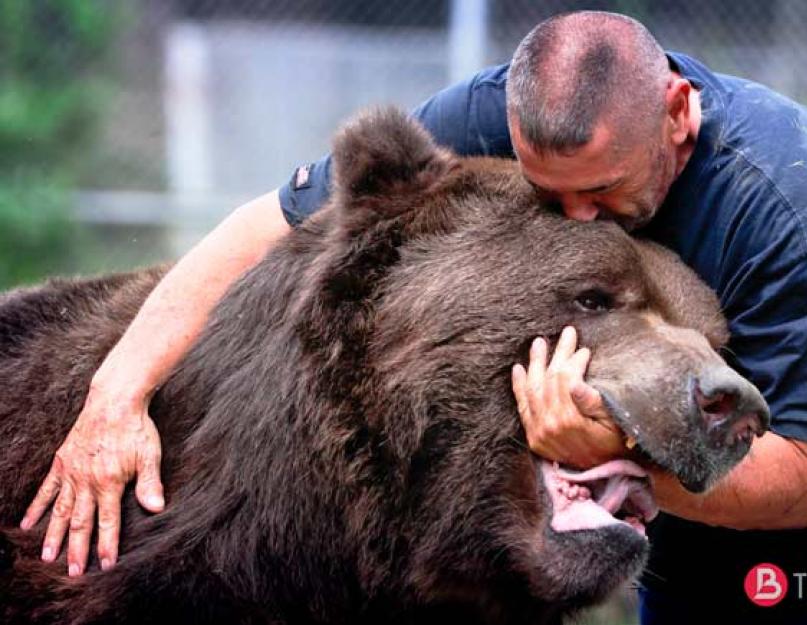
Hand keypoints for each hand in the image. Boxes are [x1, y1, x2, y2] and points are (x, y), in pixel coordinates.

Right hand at [20, 383, 163, 575]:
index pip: (108, 521)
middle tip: (72, 573)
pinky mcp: (62, 461)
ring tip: (48, 556)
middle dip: (77, 549)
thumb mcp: (150, 455)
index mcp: (110, 482)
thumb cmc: (136, 428)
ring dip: (54, 535)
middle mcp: (87, 481)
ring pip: (60, 510)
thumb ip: (151, 483)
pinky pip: (46, 489)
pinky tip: (27, 523)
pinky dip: (37, 507)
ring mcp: (72, 472)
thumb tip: (157, 508)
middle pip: (80, 522)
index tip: (104, 565)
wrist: (115, 401)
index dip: (106, 545)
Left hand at [512, 326, 624, 467]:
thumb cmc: (615, 443)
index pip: (565, 378)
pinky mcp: (533, 437)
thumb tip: (575, 383)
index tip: (584, 350)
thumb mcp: (613, 422)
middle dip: (559, 354)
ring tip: (539, 343)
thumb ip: (593, 402)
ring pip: (533, 389)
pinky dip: (519, 386)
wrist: (603, 473)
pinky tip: (519, 368)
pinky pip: (522, 407)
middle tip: (567, 333)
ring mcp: (538, 432)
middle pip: (550, 380)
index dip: (574, 360)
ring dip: (536, 363)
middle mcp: (549, 426)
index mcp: (570, 420)